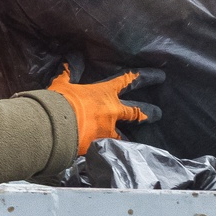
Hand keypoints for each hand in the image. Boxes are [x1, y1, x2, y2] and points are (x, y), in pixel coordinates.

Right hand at [47, 65, 162, 153]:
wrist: (55, 126)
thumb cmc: (59, 102)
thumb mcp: (62, 83)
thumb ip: (70, 71)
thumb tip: (73, 57)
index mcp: (104, 93)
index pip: (128, 80)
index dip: (145, 77)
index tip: (160, 76)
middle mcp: (112, 111)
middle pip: (136, 111)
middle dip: (149, 112)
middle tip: (159, 114)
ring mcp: (109, 130)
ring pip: (126, 135)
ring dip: (133, 137)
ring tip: (142, 143)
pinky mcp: (102, 146)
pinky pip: (113, 150)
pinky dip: (116, 152)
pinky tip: (122, 157)